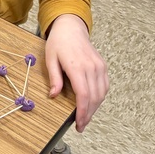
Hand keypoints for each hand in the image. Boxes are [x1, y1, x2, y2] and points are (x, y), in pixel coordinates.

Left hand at [44, 14, 108, 131]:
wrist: (71, 28)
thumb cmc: (58, 43)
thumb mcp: (50, 59)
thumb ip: (54, 78)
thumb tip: (53, 95)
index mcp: (77, 67)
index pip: (83, 95)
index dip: (82, 112)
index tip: (79, 123)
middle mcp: (91, 67)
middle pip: (94, 97)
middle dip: (89, 114)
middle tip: (81, 125)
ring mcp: (99, 67)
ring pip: (101, 93)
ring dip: (95, 108)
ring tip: (86, 117)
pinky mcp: (102, 66)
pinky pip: (104, 86)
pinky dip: (99, 97)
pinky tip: (92, 103)